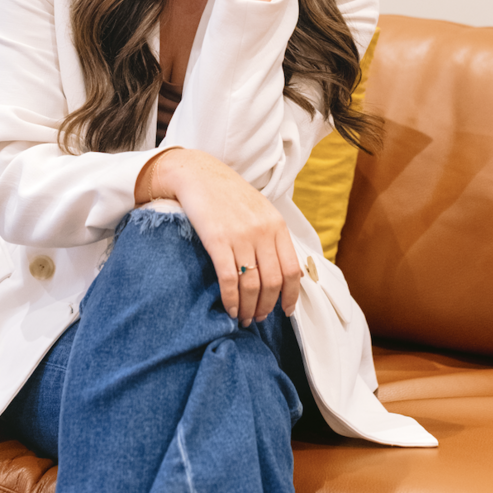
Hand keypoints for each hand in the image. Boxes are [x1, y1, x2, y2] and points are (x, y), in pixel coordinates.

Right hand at [137, 148, 300, 324]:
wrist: (199, 174)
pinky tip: (230, 308)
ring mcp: (240, 236)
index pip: (292, 270)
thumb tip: (293, 273)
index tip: (286, 311)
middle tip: (259, 318)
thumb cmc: (229, 194)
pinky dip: (231, 299)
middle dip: (267, 306)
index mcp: (277, 225)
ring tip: (244, 318)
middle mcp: (262, 232)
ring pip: (252, 284)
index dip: (291, 296)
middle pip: (272, 282)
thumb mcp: (262, 210)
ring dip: (249, 308)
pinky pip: (228, 279)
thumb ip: (276, 238)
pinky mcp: (217, 240)